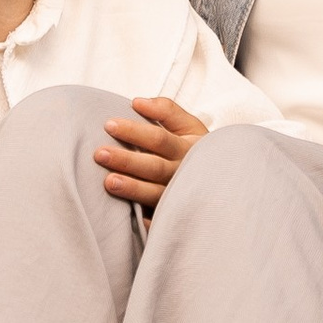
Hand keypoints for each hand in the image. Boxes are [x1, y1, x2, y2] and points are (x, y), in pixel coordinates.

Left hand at [95, 94, 206, 212]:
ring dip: (132, 188)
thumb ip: (166, 110)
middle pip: (153, 166)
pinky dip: (145, 220)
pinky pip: (158, 219)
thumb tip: (138, 102)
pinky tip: (126, 218)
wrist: (223, 182)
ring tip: (108, 182)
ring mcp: (178, 197)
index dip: (134, 131)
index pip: (158, 138)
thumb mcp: (190, 125)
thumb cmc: (196, 149)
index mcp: (188, 148)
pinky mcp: (173, 215)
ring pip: (154, 193)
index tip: (108, 124)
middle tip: (99, 154)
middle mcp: (183, 173)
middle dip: (126, 160)